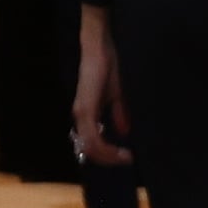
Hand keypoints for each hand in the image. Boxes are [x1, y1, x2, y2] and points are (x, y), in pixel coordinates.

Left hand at [72, 4, 131, 168]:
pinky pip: (92, 138)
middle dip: (109, 160)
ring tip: (125, 157)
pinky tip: (120, 149)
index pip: (92, 144)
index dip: (108, 155)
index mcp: (87, 114)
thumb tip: (124, 132)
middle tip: (126, 160)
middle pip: (89, 150)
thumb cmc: (107, 65)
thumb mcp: (117, 94)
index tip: (126, 157)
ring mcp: (81, 114)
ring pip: (90, 147)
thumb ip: (119, 113)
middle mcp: (80, 117)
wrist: (99, 47)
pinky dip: (106, 148)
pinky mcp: (85, 109)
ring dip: (108, 156)